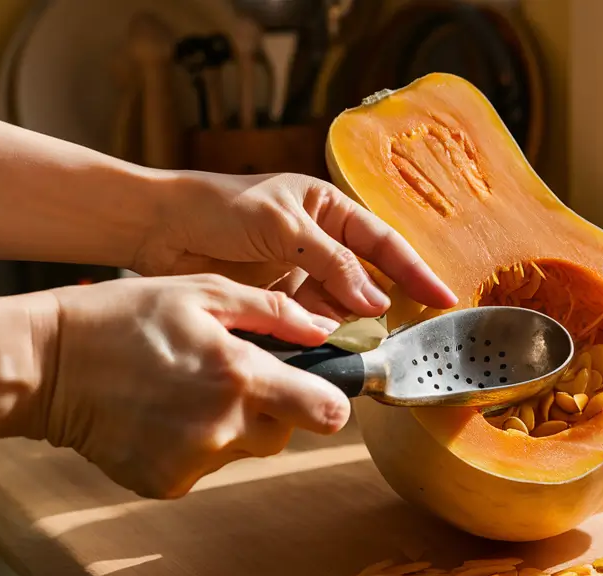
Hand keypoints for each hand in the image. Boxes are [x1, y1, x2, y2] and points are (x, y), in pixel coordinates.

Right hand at [42, 274, 348, 498]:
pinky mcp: (167, 484)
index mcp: (239, 376)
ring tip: (186, 393)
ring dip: (232, 427)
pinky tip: (163, 417)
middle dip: (272, 409)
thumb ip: (273, 311)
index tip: (318, 391)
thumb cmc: (125, 318)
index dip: (329, 401)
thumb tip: (325, 330)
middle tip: (229, 380)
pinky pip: (206, 468)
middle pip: (285, 434)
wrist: (48, 366)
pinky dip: (195, 447)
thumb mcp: (202, 293)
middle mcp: (223, 427)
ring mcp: (194, 461)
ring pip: (245, 451)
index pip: (326, 412)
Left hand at [132, 171, 456, 320]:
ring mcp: (299, 271)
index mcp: (330, 209)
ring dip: (342, 322)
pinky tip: (312, 340)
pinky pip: (309, 320)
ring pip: (338, 305)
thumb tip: (377, 303)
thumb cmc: (220, 208)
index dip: (416, 270)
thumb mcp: (286, 228)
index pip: (384, 242)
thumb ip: (334, 264)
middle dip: (377, 304)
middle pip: (366, 279)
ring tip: (339, 335)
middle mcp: (321, 241)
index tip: (444, 299)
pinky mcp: (277, 299)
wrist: (158, 228)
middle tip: (387, 331)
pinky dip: (314, 333)